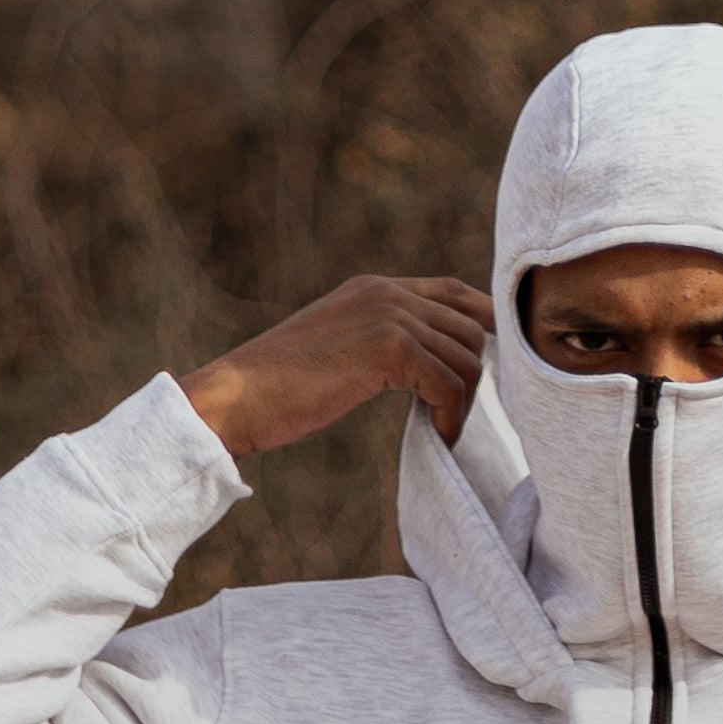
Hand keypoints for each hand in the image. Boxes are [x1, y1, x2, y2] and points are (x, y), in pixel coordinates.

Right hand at [182, 275, 493, 460]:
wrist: (233, 397)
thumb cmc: (276, 387)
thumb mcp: (334, 347)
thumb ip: (376, 341)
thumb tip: (422, 365)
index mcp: (373, 287)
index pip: (454, 292)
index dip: (483, 324)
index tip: (489, 364)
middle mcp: (386, 292)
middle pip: (470, 325)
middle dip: (476, 372)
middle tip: (456, 412)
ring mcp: (389, 316)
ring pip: (467, 356)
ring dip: (464, 400)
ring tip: (443, 429)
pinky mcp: (389, 348)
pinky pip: (450, 383)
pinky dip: (452, 415)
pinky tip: (438, 435)